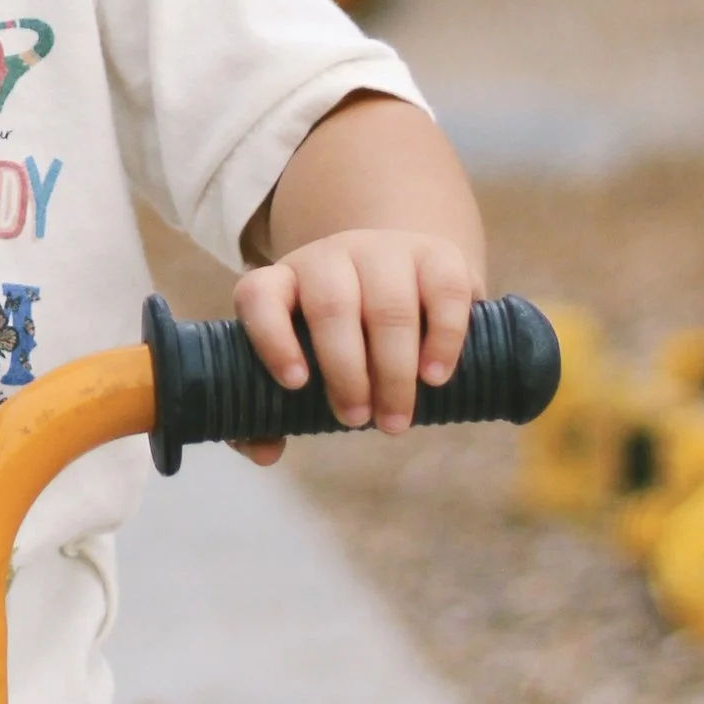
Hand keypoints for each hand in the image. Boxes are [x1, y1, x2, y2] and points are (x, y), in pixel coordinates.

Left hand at [230, 229, 477, 459]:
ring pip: (387, 305)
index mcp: (284, 281)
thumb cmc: (342, 336)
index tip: (294, 384)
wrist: (405, 276)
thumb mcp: (308, 359)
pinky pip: (444, 291)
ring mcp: (385, 251)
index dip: (271, 337)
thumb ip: (274, 410)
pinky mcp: (437, 255)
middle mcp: (330, 258)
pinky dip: (442, 338)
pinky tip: (434, 377)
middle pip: (331, 307)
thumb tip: (267, 452)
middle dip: (345, 372)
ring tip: (396, 418)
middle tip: (357, 421)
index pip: (259, 295)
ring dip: (393, 369)